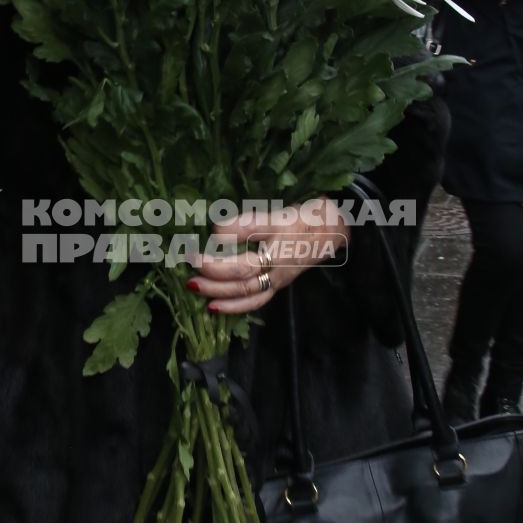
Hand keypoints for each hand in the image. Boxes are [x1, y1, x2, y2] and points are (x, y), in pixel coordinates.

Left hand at [184, 199, 349, 313]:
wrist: (334, 230)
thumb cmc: (305, 220)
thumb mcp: (278, 215)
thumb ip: (248, 224)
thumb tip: (216, 230)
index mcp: (276, 251)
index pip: (243, 261)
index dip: (218, 258)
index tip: (196, 250)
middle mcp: (276, 270)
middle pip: (242, 282)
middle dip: (213, 279)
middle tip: (188, 273)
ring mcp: (277, 280)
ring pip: (247, 294)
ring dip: (220, 295)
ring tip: (196, 291)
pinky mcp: (277, 285)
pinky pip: (255, 301)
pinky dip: (235, 306)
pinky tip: (215, 306)